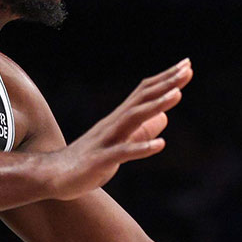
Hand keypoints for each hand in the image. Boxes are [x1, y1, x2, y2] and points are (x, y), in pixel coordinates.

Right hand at [48, 59, 192, 198]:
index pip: (145, 93)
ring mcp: (106, 140)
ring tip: (178, 95)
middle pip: (142, 99)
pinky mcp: (100, 160)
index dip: (165, 79)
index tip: (186, 65)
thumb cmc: (89, 160)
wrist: (54, 176)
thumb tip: (165, 117)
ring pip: (133, 119)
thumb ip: (142, 131)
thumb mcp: (121, 143)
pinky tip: (160, 145)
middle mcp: (114, 124)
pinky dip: (142, 148)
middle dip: (165, 84)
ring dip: (156, 106)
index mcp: (119, 119)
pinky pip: (122, 153)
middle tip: (187, 69)